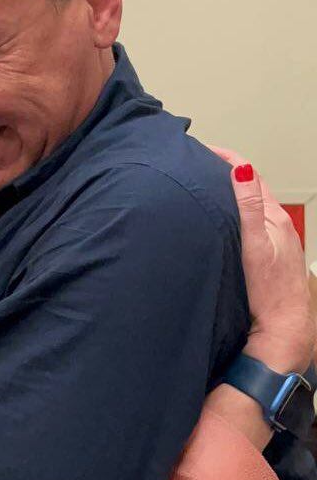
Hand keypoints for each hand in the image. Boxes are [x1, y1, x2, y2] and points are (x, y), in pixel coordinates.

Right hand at [212, 147, 314, 372]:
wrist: (281, 328)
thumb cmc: (269, 291)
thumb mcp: (255, 243)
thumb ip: (249, 206)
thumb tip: (242, 169)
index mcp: (273, 218)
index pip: (250, 177)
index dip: (227, 160)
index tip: (204, 151)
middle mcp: (276, 228)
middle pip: (250, 192)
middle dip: (225, 176)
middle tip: (199, 167)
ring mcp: (273, 244)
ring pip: (249, 211)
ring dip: (230, 198)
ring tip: (206, 191)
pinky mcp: (266, 260)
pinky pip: (248, 228)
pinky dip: (234, 218)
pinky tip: (221, 227)